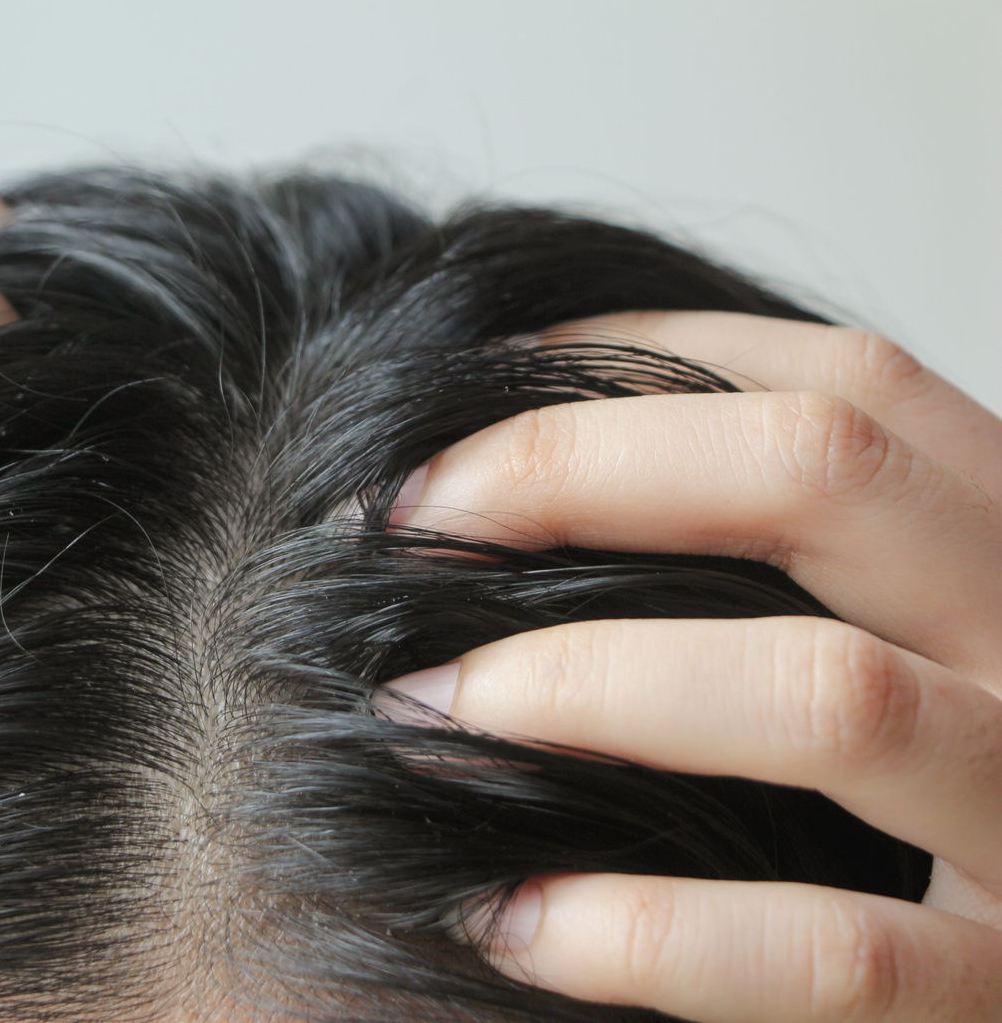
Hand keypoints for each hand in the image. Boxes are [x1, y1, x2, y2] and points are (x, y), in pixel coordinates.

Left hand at [384, 312, 1001, 1020]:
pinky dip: (650, 930)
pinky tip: (507, 917)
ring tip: (422, 705)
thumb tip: (510, 478)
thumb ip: (783, 559)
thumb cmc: (915, 795)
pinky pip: (832, 955)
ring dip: (587, 685)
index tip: (448, 401)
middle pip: (823, 468)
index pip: (838, 383)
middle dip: (572, 470)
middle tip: (398, 524)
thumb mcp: (892, 629)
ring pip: (829, 693)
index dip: (627, 358)